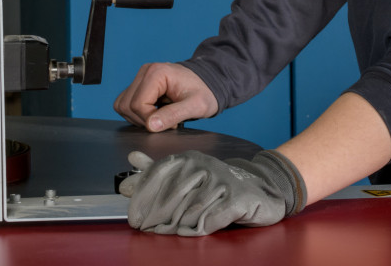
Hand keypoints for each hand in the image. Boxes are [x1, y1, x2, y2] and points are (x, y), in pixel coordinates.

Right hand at [114, 62, 219, 131]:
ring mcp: (141, 77)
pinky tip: (155, 113)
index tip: (172, 123)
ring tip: (161, 116)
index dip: (151, 120)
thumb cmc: (205, 92)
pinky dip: (137, 114)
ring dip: (139, 118)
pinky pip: (126, 103)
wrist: (209, 83)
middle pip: (127, 105)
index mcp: (157, 73)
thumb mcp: (196, 106)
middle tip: (167, 121)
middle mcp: (145, 71)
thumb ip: (173, 114)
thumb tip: (150, 126)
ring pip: (123, 105)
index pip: (138, 104)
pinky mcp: (140, 85)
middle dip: (144, 120)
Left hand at [118, 149, 302, 235]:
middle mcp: (204, 165)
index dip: (141, 202)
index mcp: (188, 159)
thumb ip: (158, 170)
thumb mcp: (187, 174)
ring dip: (179, 227)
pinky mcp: (236, 198)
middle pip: (169, 198)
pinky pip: (209, 221)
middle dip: (157, 220)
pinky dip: (201, 229)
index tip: (135, 220)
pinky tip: (199, 230)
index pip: (156, 178)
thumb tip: (132, 158)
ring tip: (176, 232)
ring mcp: (221, 181)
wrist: (259, 189)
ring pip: (188, 213)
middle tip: (152, 231)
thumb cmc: (218, 186)